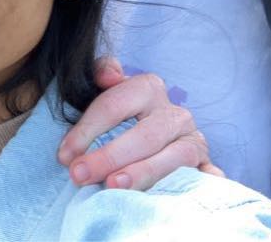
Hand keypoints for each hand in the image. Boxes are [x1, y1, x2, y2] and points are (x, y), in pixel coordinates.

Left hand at [56, 57, 219, 189]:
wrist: (159, 129)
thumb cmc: (123, 113)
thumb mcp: (108, 89)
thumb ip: (102, 71)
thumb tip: (107, 75)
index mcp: (148, 88)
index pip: (114, 105)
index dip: (87, 129)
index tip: (65, 155)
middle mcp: (175, 114)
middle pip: (144, 135)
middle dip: (109, 156)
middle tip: (80, 175)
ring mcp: (194, 140)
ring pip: (175, 157)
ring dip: (144, 173)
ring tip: (114, 186)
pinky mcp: (206, 166)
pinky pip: (206, 177)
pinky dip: (198, 186)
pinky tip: (175, 198)